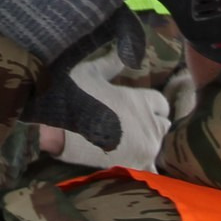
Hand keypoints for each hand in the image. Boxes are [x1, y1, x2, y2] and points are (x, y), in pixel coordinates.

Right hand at [35, 47, 174, 170]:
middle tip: (133, 126)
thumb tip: (121, 51)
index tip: (138, 107)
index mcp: (142, 99)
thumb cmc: (74, 95)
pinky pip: (152, 170)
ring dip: (149, 144)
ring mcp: (146, 146)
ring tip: (131, 144)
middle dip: (151, 125)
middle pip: (163, 125)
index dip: (151, 105)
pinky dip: (146, 167)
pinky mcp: (136, 165)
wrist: (57, 129)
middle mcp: (150, 123)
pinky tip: (136, 164)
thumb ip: (111, 63)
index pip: (162, 103)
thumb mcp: (93, 72)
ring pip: (159, 146)